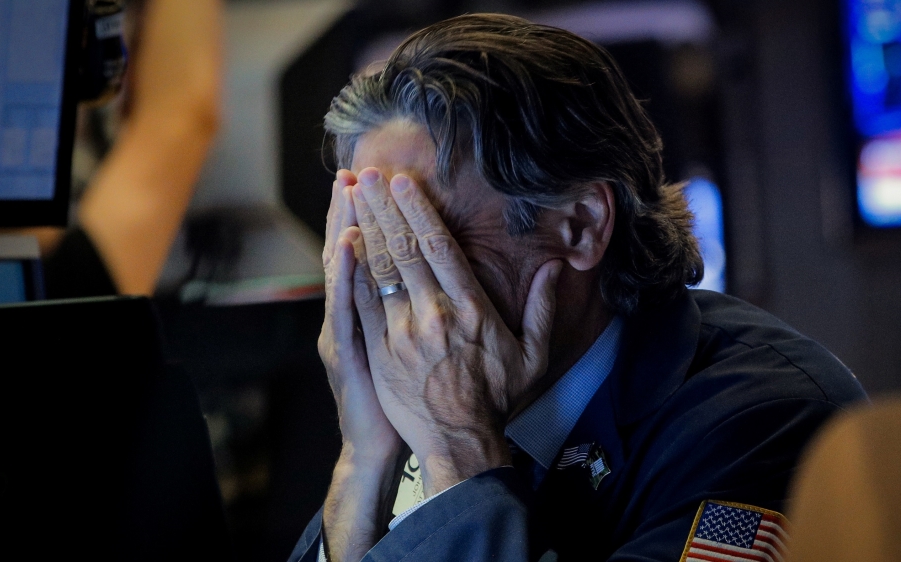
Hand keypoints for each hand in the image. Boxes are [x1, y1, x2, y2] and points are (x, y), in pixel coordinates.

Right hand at [319, 170, 402, 561]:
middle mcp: (356, 313)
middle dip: (355, 211)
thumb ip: (419, 309)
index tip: (380, 179)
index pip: (374, 252)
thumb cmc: (403, 397)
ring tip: (346, 192)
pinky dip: (344, 275)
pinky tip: (346, 247)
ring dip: (344, 228)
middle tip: (354, 172)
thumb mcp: (404, 349)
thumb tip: (445, 273)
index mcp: (375, 309)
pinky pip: (346, 307)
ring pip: (344, 270)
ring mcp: (348, 329)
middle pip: (354, 252)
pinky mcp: (348, 350)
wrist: (382, 441)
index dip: (375, 217)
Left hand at [350, 168, 562, 495]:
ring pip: (379, 270)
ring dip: (365, 228)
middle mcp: (434, 314)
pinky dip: (352, 271)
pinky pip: (362, 303)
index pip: (440, 248)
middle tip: (369, 174)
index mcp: (470, 309)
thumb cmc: (497, 397)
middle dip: (385, 207)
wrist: (459, 441)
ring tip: (353, 196)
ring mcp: (402, 332)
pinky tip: (344, 243)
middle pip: (404, 249)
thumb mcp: (533, 355)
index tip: (405, 182)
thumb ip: (543, 309)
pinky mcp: (380, 350)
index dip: (420, 211)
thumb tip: (556, 268)